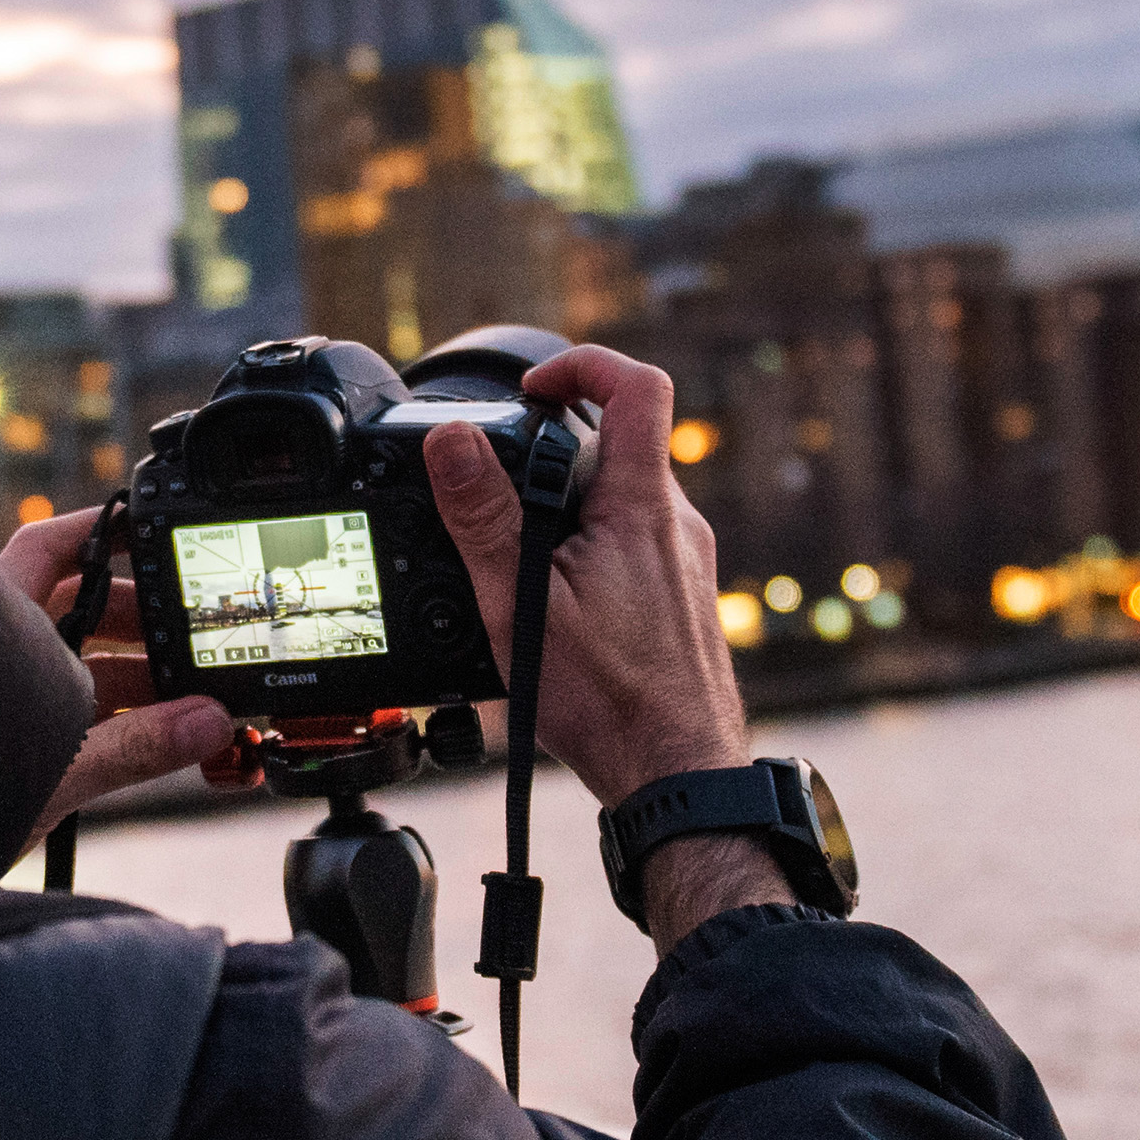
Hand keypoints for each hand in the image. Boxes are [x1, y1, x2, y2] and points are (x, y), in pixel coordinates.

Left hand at [0, 503, 235, 832]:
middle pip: (85, 608)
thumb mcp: (54, 773)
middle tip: (196, 632)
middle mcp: (4, 655)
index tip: (151, 527)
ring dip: (144, 680)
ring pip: (89, 665)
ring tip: (199, 698)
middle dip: (146, 621)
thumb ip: (134, 748)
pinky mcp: (22, 743)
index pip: (48, 550)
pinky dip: (127, 721)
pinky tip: (168, 739)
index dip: (99, 529)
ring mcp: (12, 698)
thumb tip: (208, 722)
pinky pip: (86, 715)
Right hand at [420, 345, 751, 813]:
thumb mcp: (523, 604)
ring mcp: (685, 563)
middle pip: (618, 445)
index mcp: (644, 507)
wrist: (677, 774)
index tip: (530, 390)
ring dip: (569, 510)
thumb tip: (453, 440)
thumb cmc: (611, 702)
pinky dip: (588, 551)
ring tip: (522, 564)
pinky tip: (556, 606)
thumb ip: (485, 517)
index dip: (581, 365)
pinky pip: (634, 546)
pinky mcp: (682, 598)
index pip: (637, 387)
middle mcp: (676, 524)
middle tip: (502, 495)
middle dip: (553, 455)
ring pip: (623, 500)